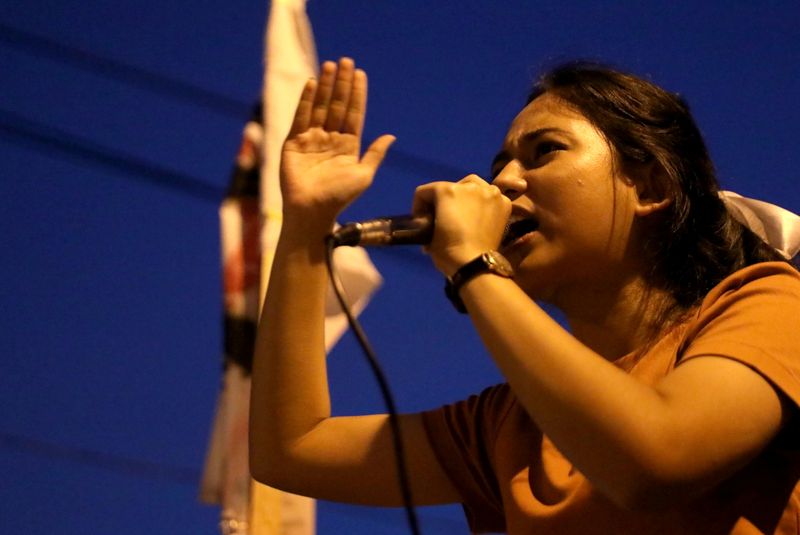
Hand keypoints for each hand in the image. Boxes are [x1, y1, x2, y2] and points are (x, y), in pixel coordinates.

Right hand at [280, 58, 394, 232]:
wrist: (313, 211)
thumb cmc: (340, 197)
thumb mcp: (364, 175)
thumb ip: (375, 154)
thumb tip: (391, 136)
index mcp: (348, 145)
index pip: (353, 113)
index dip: (356, 94)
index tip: (360, 74)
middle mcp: (330, 139)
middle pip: (336, 105)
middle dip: (341, 83)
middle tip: (346, 61)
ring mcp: (311, 139)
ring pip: (319, 107)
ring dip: (325, 86)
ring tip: (330, 65)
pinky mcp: (294, 142)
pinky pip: (301, 116)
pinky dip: (305, 100)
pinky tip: (311, 83)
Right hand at [412, 175, 510, 276]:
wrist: (475, 264)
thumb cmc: (447, 251)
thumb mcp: (428, 234)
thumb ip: (429, 221)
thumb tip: (433, 224)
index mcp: (447, 191)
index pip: (425, 191)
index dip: (419, 206)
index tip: (422, 221)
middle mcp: (470, 186)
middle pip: (452, 186)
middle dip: (445, 199)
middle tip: (445, 216)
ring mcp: (490, 193)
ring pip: (474, 186)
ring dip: (467, 197)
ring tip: (465, 213)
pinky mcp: (504, 203)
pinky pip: (491, 197)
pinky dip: (485, 204)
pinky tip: (482, 217)